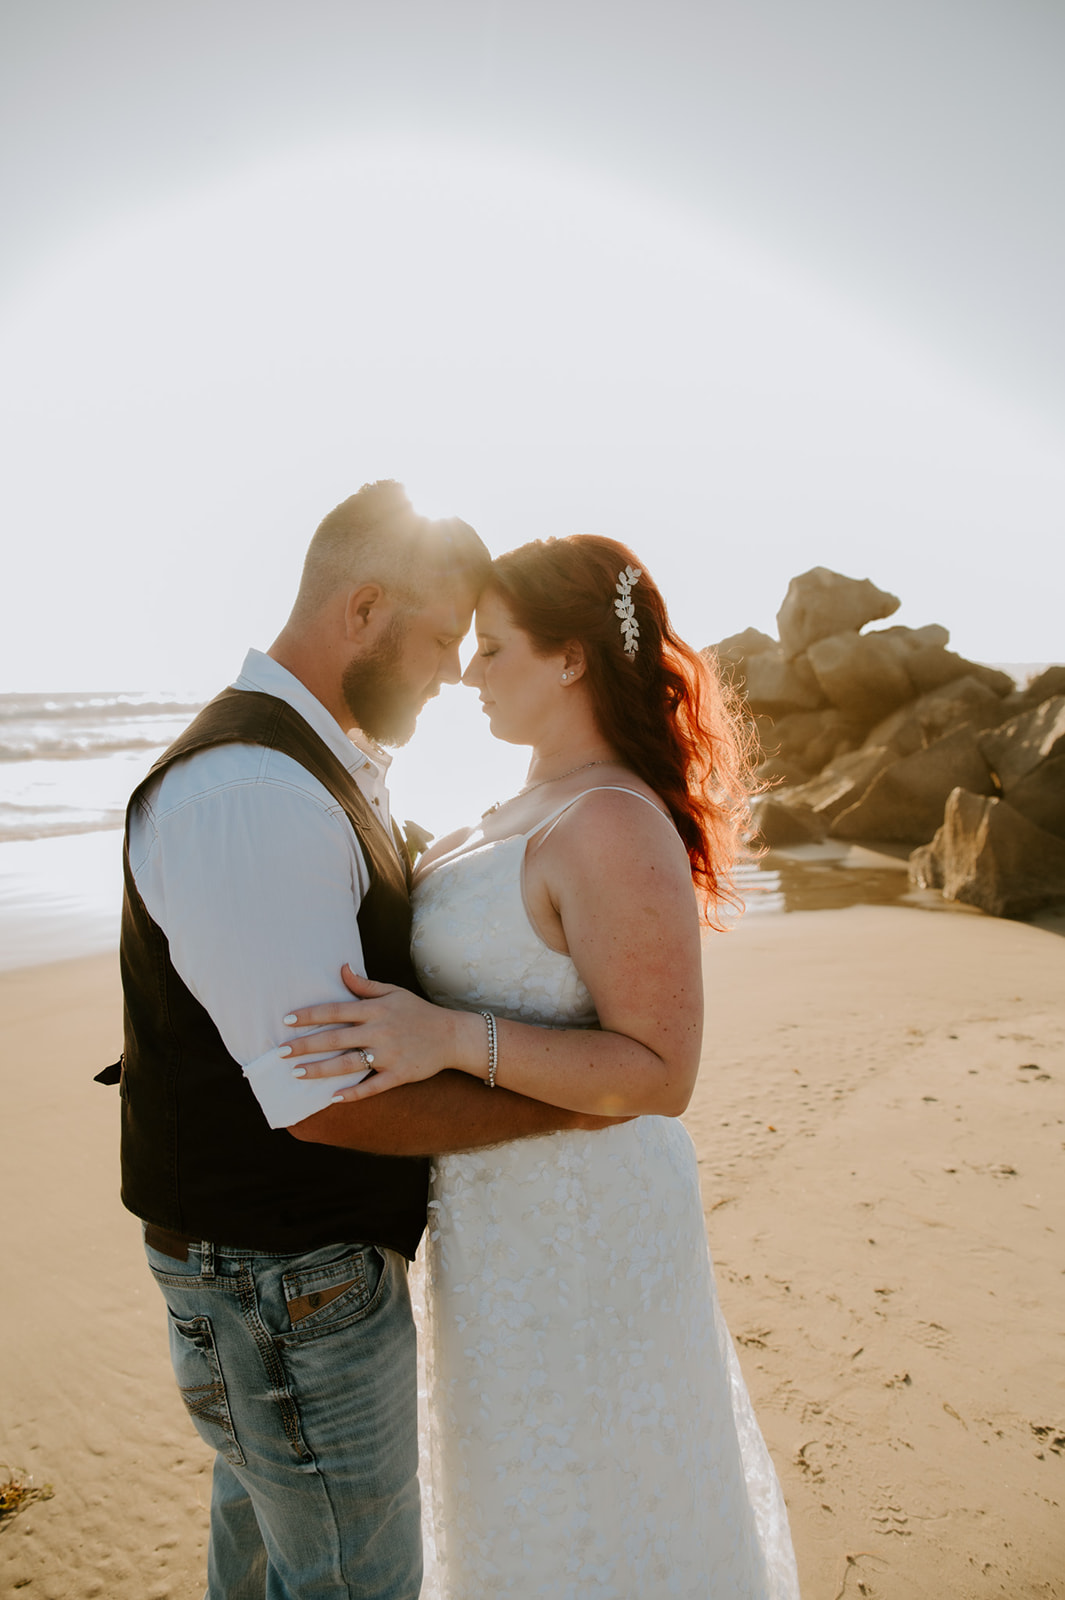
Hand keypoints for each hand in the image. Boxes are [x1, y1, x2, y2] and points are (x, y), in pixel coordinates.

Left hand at [282, 965, 474, 1101]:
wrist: (452, 1035)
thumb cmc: (418, 1012)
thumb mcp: (393, 992)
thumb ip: (364, 985)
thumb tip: (340, 968)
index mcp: (376, 1010)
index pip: (336, 1010)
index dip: (310, 1015)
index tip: (287, 1021)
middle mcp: (380, 1031)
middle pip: (335, 1039)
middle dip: (305, 1046)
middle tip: (281, 1052)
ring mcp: (389, 1055)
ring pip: (347, 1064)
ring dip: (320, 1070)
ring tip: (297, 1074)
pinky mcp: (399, 1075)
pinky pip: (372, 1086)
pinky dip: (352, 1093)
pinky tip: (332, 1097)